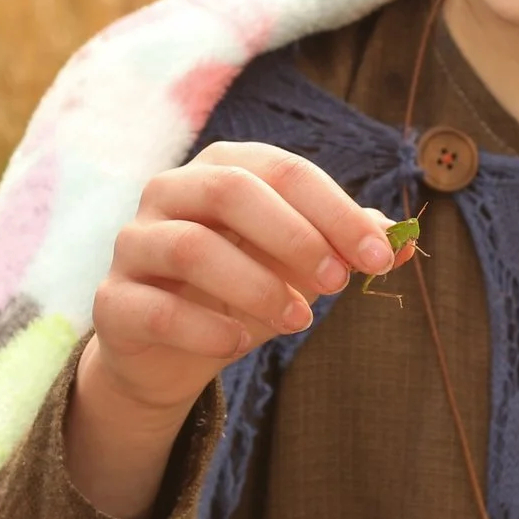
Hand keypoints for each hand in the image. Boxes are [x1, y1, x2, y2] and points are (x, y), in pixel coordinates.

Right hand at [65, 142, 403, 518]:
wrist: (167, 350)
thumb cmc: (241, 290)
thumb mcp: (298, 267)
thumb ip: (345, 247)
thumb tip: (405, 241)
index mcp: (221, 169)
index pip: (282, 170)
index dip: (335, 210)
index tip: (378, 257)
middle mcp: (169, 193)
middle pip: (230, 191)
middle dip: (295, 235)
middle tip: (339, 283)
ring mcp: (134, 244)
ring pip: (190, 245)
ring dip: (256, 284)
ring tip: (298, 320)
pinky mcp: (112, 301)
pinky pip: (156, 307)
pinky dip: (204, 327)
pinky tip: (238, 343)